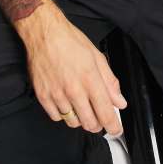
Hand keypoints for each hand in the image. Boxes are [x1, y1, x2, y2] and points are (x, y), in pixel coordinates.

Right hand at [23, 9, 126, 134]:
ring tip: (82, 106)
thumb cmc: (69, 41)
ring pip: (73, 122)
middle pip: (89, 123)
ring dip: (81, 119)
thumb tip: (119, 101)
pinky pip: (56, 117)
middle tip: (99, 118)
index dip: (113, 126)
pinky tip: (66, 103)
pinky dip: (63, 114)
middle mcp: (73, 90)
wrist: (44, 34)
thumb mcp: (96, 56)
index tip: (116, 130)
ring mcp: (57, 94)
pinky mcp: (43, 96)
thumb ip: (109, 81)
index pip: (105, 113)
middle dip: (98, 125)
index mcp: (90, 79)